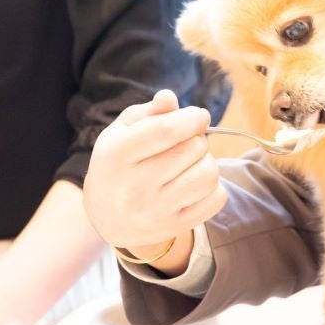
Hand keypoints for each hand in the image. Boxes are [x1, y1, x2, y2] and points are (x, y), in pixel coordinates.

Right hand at [82, 90, 225, 254]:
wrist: (108, 217)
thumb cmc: (120, 164)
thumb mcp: (122, 132)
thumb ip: (148, 112)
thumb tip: (169, 98)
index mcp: (117, 154)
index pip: (168, 130)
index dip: (192, 118)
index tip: (199, 116)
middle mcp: (134, 185)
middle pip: (193, 148)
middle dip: (197, 138)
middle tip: (185, 143)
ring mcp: (155, 210)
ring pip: (208, 174)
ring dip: (207, 162)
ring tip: (190, 164)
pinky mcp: (173, 227)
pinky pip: (216, 199)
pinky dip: (213, 187)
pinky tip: (195, 184)